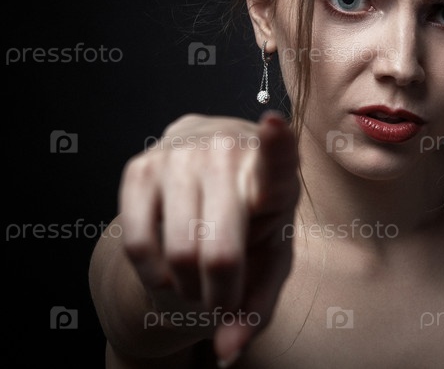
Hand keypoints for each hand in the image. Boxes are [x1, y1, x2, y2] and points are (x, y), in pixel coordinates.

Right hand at [119, 111, 299, 364]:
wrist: (211, 182)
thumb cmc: (254, 227)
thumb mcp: (269, 264)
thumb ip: (255, 309)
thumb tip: (226, 351)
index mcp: (275, 172)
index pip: (277, 158)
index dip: (276, 143)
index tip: (275, 126)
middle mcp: (227, 152)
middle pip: (218, 253)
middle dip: (220, 295)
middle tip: (222, 297)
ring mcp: (180, 155)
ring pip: (177, 253)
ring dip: (187, 287)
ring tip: (199, 277)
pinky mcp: (141, 165)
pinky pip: (138, 245)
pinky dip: (154, 274)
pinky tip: (169, 267)